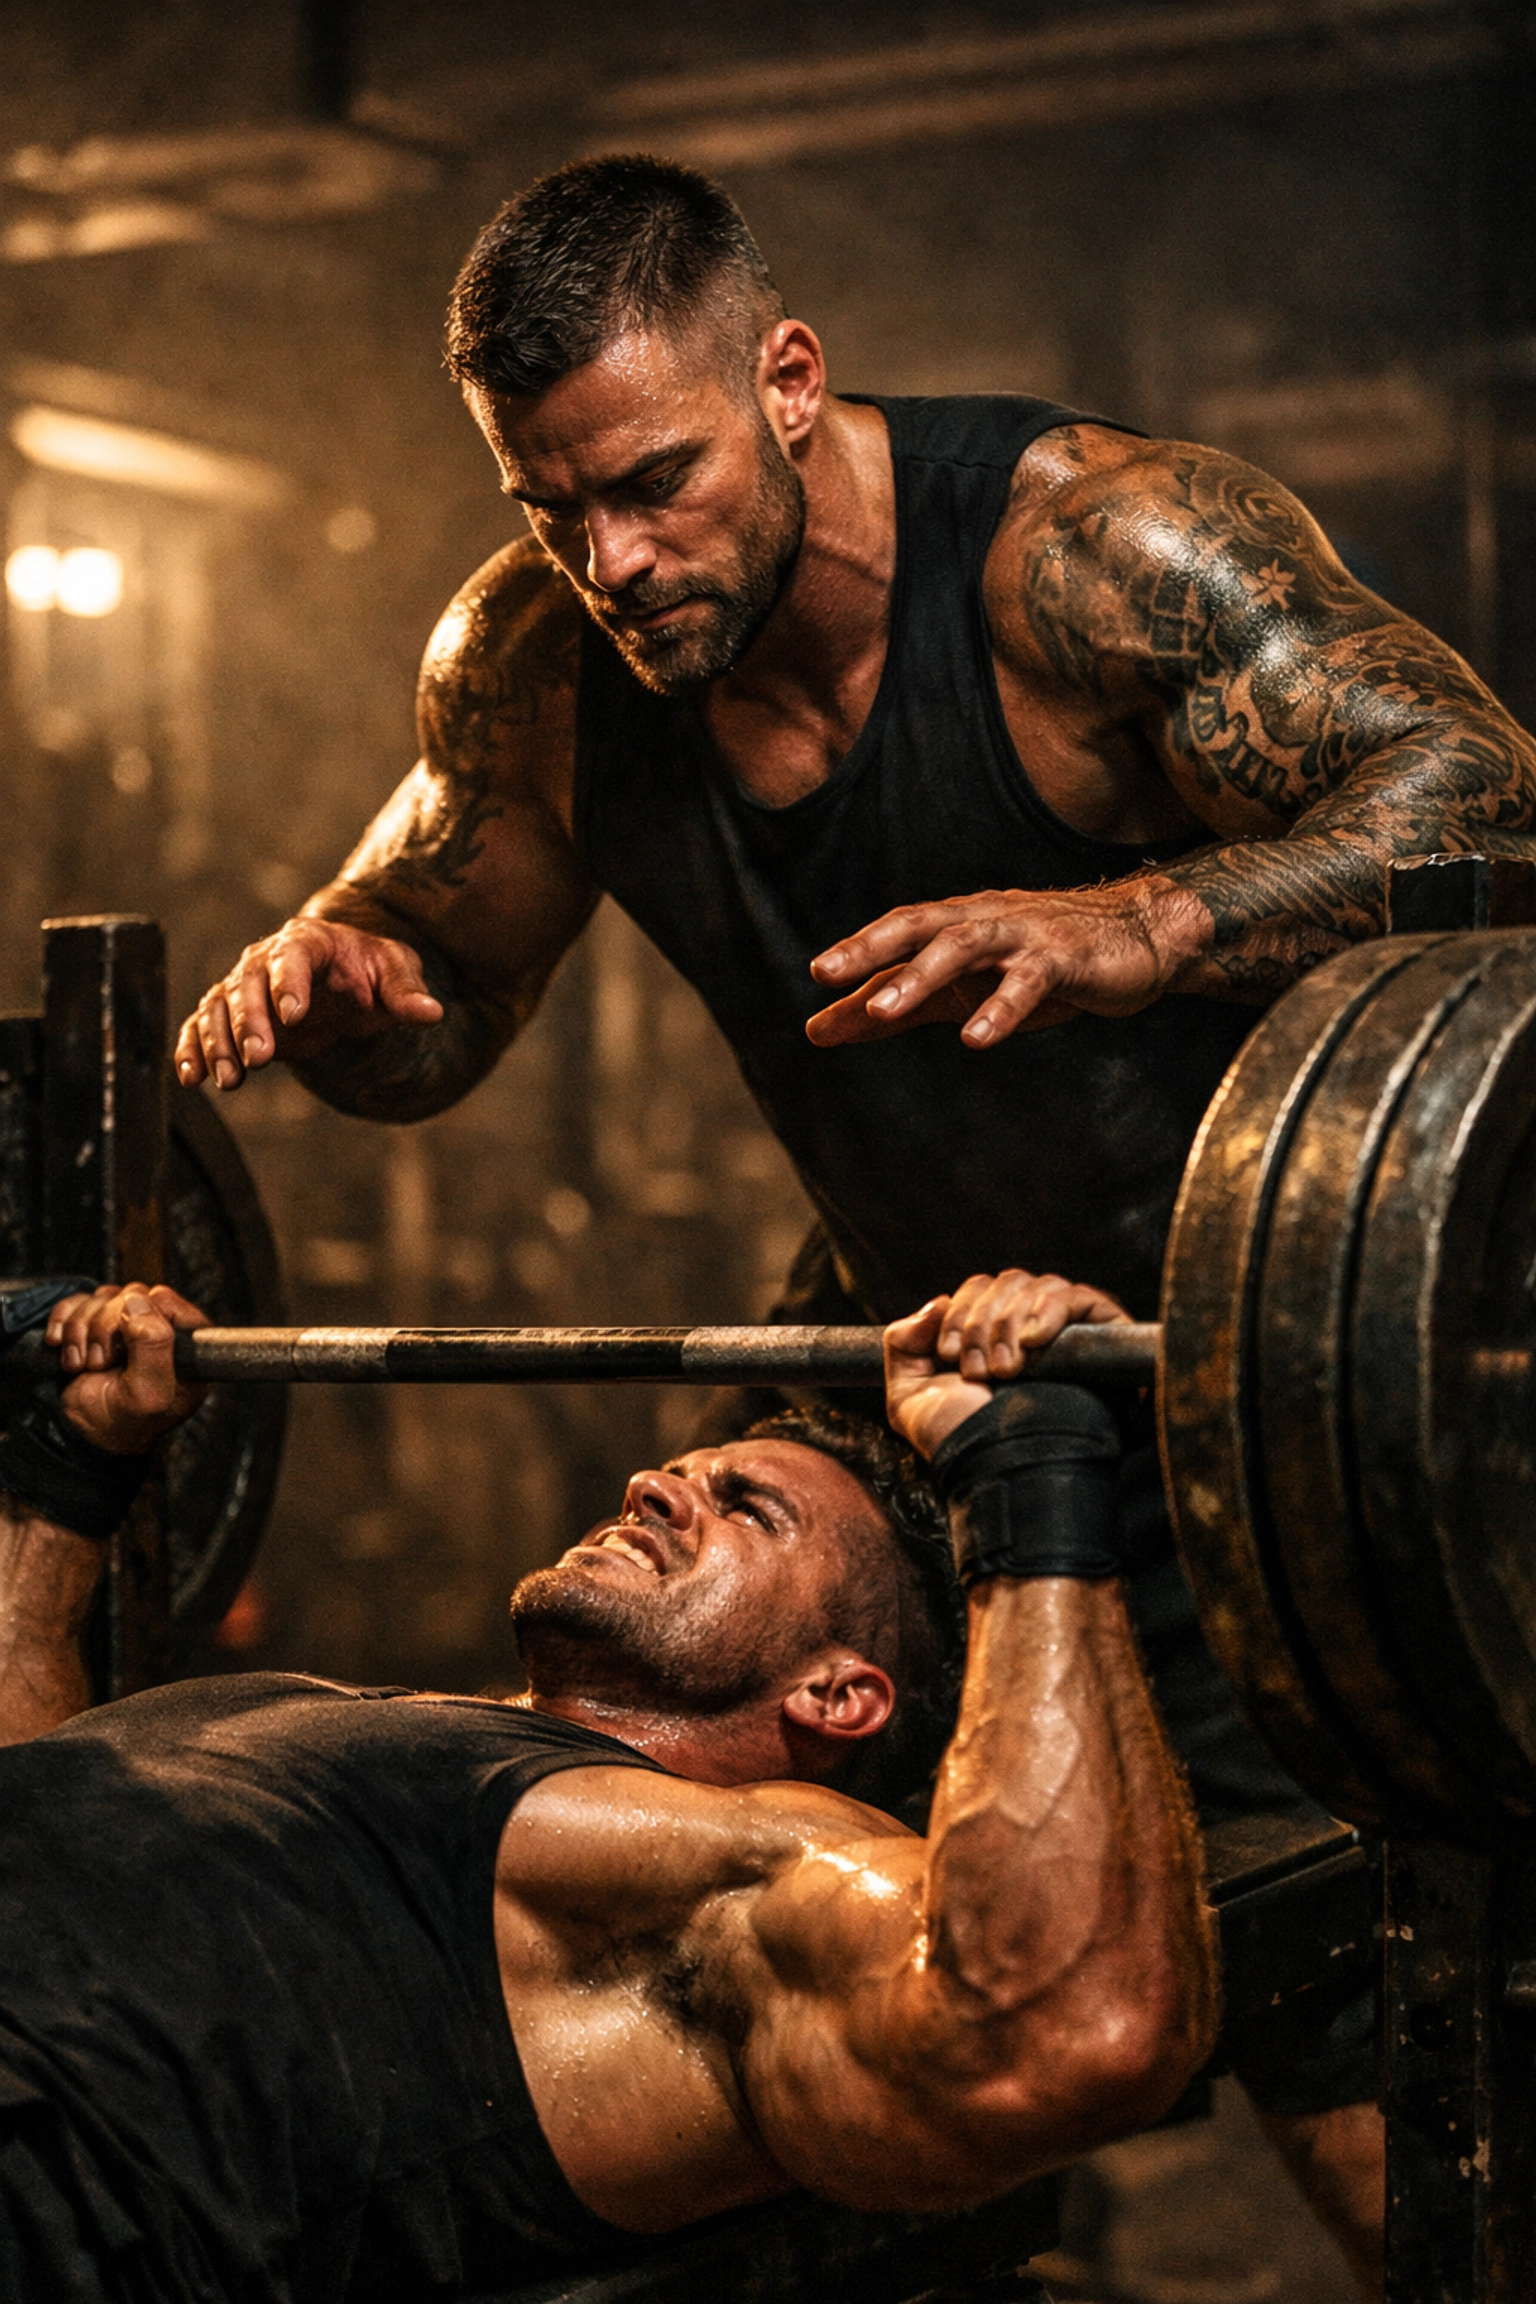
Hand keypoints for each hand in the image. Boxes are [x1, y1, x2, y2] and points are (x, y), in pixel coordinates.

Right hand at [45, 1286, 209, 1453]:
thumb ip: (154, 1347)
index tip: (126, 1351)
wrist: (86, 1433)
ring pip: (103, 1297)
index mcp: (186, 1344)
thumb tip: (139, 1304)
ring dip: (81, 1331)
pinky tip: (64, 1348)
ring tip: (85, 1364)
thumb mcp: (149, 1393)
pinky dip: (64, 1323)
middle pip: (131, 1295)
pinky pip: (77, 1301)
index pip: (165, 1300)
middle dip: (105, 1329)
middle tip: (102, 1363)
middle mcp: (161, 1329)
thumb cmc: (126, 1421)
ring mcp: (128, 1324)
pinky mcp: (96, 1322)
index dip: (141, 1319)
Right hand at [175, 915, 443, 1090]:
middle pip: (246, 985)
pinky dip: (192, 1050)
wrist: (346, 979)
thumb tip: (431, 1013)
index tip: (293, 1016)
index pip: (292, 956)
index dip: (289, 983)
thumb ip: (407, 992)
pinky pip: (200, 1027)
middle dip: (249, 1023)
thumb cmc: (371, 971)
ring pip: (217, 1009)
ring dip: (219, 1044)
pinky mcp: (230, 1016)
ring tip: (231, 1081)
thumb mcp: (395, 973)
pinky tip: (193, 1078)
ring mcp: (243, 987)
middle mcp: (266, 959)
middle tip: (260, 1059)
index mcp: (308, 941)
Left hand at [807, 879, 1205, 1049]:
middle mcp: (987, 919)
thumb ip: (899, 1009)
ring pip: (964, 945)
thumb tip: (821, 1029)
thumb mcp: (966, 988)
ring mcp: (1025, 935)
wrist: (1145, 940)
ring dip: (920, 977)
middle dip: (870, 946)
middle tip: (825, 972)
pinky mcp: (1066, 959)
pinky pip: (1027, 981)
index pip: (901, 933)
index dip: (858, 951)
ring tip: (882, 1010)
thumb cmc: (1048, 963)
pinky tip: (975, 1038)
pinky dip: (999, 1008)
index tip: (816, 977)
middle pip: (920, 924)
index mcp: (961, 922)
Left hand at [884, 1268, 1131, 1458]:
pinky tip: (1034, 1341)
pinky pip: (1081, 1297)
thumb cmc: (962, 1441)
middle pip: (1007, 1282)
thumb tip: (935, 1302)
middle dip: (981, 1323)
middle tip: (978, 1371)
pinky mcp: (1102, 1337)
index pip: (979, 1288)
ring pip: (1039, 1286)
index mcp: (991, 1337)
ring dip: (1010, 1324)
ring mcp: (1067, 1332)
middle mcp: (1029, 1330)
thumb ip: (902, 1344)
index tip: (949, 1355)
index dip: (959, 1312)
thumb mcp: (909, 1397)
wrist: (1002, 1469)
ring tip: (1006, 1371)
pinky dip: (1051, 1311)